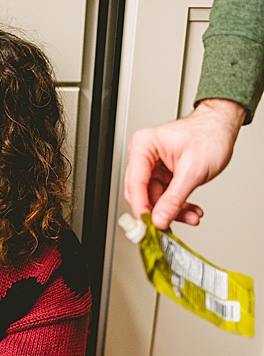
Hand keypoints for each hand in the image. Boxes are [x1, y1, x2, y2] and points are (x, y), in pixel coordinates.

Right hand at [123, 98, 245, 229]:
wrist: (222, 128)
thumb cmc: (208, 136)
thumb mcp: (193, 170)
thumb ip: (174, 198)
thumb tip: (160, 218)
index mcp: (143, 146)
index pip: (135, 183)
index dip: (141, 206)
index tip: (148, 225)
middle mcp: (143, 156)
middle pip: (141, 193)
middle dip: (158, 211)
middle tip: (166, 227)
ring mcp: (152, 167)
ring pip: (154, 198)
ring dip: (173, 211)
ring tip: (190, 216)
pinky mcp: (162, 175)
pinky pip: (165, 196)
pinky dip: (178, 205)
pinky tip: (190, 211)